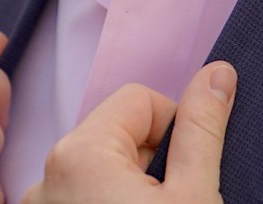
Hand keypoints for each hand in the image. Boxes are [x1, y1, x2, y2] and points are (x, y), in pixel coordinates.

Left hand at [22, 61, 236, 203]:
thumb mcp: (194, 197)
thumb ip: (202, 130)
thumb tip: (218, 72)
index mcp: (79, 155)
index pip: (140, 100)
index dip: (174, 128)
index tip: (187, 174)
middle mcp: (44, 177)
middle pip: (117, 134)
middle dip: (150, 161)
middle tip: (172, 202)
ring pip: (99, 170)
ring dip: (129, 188)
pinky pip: (78, 198)